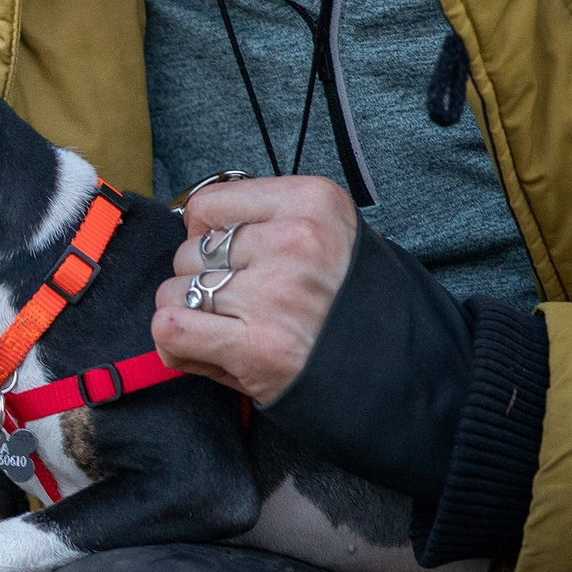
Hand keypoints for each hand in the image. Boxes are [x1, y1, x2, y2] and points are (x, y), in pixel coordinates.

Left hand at [150, 176, 357, 403]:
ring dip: (192, 316)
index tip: (236, 259)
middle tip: (245, 307)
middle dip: (203, 281)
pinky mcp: (258, 347)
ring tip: (233, 332)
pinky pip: (170, 328)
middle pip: (189, 251)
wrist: (401, 369)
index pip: (206, 205)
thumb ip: (259, 221)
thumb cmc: (347, 303)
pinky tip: (205, 350)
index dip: (209, 237)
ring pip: (174, 290)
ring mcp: (276, 293)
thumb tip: (185, 221)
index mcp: (312, 201)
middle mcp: (296, 240)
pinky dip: (175, 344)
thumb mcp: (324, 234)